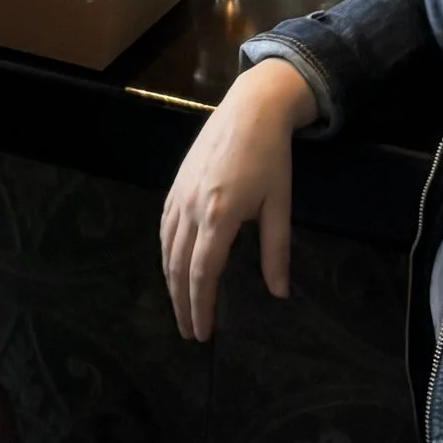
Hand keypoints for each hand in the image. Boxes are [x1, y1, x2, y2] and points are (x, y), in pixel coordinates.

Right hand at [160, 59, 315, 342]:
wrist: (251, 109)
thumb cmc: (271, 157)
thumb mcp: (279, 205)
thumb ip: (276, 250)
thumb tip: (279, 292)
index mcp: (219, 214)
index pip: (203, 273)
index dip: (201, 306)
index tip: (204, 333)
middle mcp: (192, 207)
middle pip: (178, 267)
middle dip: (183, 303)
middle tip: (190, 332)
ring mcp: (179, 194)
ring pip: (166, 249)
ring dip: (170, 283)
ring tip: (181, 308)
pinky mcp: (175, 184)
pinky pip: (164, 228)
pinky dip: (165, 254)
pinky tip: (171, 266)